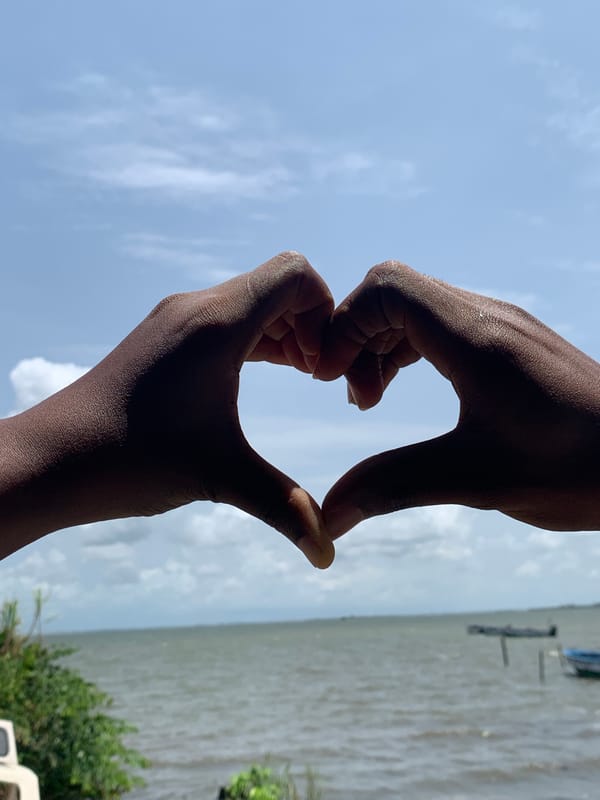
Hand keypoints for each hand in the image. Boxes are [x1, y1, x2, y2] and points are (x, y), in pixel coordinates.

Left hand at [0, 252, 334, 566]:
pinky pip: (227, 319)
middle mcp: (197, 307)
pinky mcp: (164, 338)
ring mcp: (176, 320)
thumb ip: (286, 509)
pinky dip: (255, 339)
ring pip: (252, 302)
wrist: (53, 458)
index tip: (321, 369)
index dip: (326, 312)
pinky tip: (259, 376)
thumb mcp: (221, 477)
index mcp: (217, 323)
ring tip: (300, 377)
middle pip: (279, 285)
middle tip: (318, 378)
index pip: (295, 274)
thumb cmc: (132, 459)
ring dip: (284, 333)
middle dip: (312, 325)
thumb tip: (327, 555)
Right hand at [315, 261, 599, 536]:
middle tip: (356, 399)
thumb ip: (394, 486)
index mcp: (475, 338)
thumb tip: (330, 514)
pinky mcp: (508, 339)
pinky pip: (439, 322)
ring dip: (380, 344)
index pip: (386, 288)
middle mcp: (487, 316)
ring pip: (415, 305)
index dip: (344, 325)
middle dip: (356, 337)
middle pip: (393, 291)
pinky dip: (407, 348)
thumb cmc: (575, 469)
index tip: (332, 381)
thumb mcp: (476, 480)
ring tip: (372, 400)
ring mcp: (500, 323)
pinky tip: (405, 390)